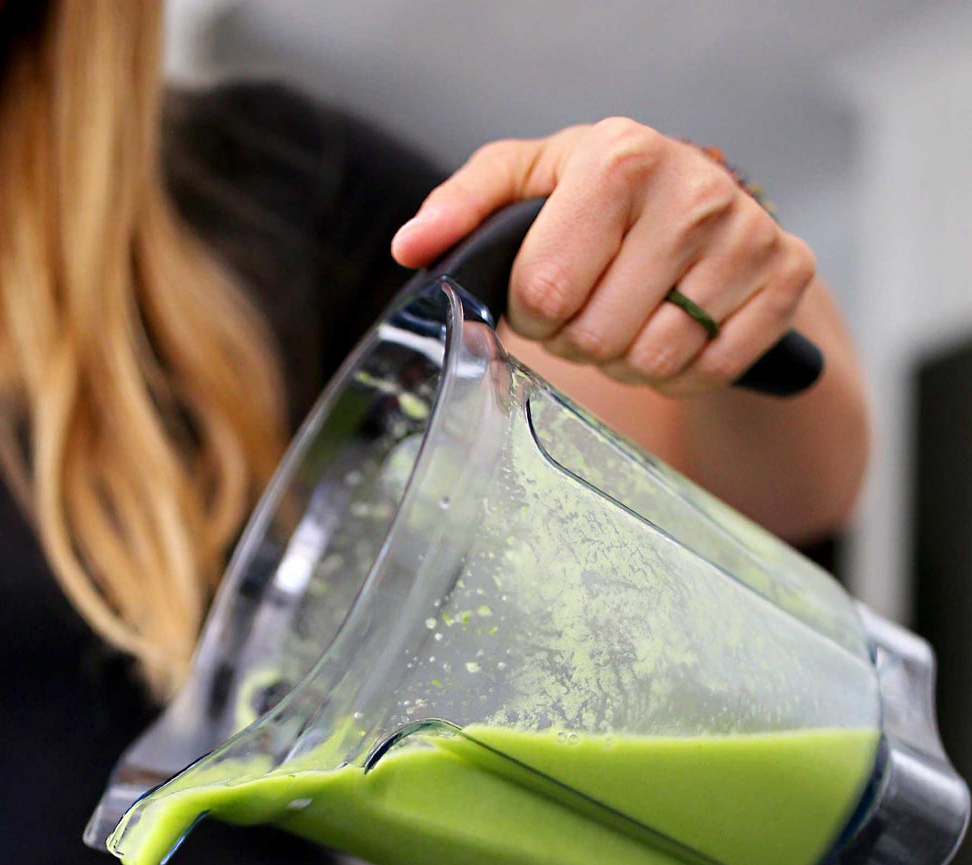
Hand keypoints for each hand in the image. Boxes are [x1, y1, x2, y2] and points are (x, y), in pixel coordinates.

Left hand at [391, 119, 816, 398]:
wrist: (698, 200)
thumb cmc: (598, 198)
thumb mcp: (527, 183)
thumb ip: (463, 207)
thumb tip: (411, 247)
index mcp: (619, 156)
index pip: (546, 290)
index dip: (533, 313)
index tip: (544, 294)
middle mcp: (693, 188)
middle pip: (600, 334)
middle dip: (580, 340)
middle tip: (589, 310)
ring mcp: (748, 234)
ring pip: (656, 361)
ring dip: (628, 360)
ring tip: (630, 319)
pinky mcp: (788, 275)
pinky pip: (712, 371)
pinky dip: (682, 373)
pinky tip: (675, 332)